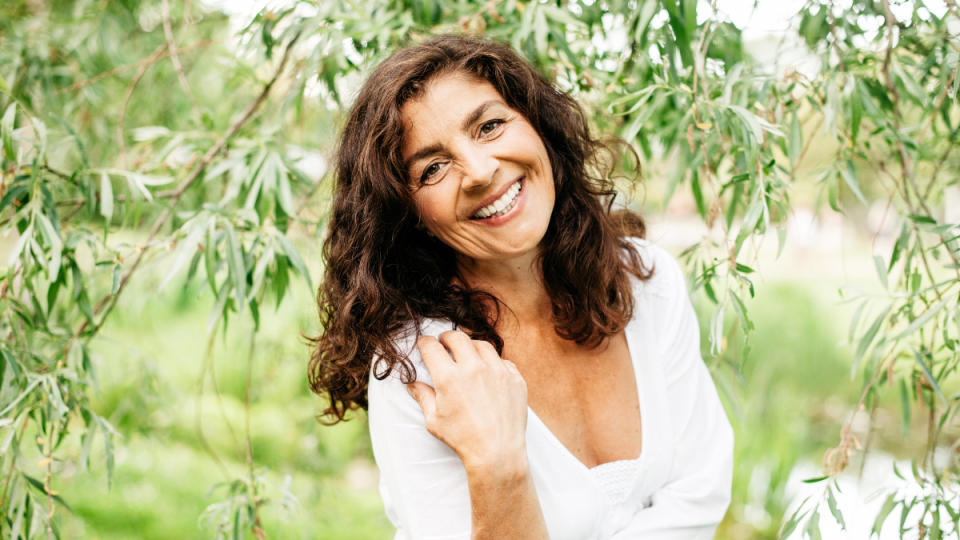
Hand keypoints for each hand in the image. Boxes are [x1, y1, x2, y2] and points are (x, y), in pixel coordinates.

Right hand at [407, 330, 528, 475]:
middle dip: (446, 338)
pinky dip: (492, 363)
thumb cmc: (463, 439)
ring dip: (470, 347)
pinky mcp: (514, 378)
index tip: (424, 344)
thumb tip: (412, 384)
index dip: (424, 343)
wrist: (497, 453)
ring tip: (466, 355)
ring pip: (481, 345)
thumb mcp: (434, 420)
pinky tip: (487, 372)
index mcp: (449, 378)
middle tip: (444, 343)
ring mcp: (497, 371)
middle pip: (457, 337)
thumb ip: (423, 397)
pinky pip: (502, 361)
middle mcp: (473, 368)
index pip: (431, 347)